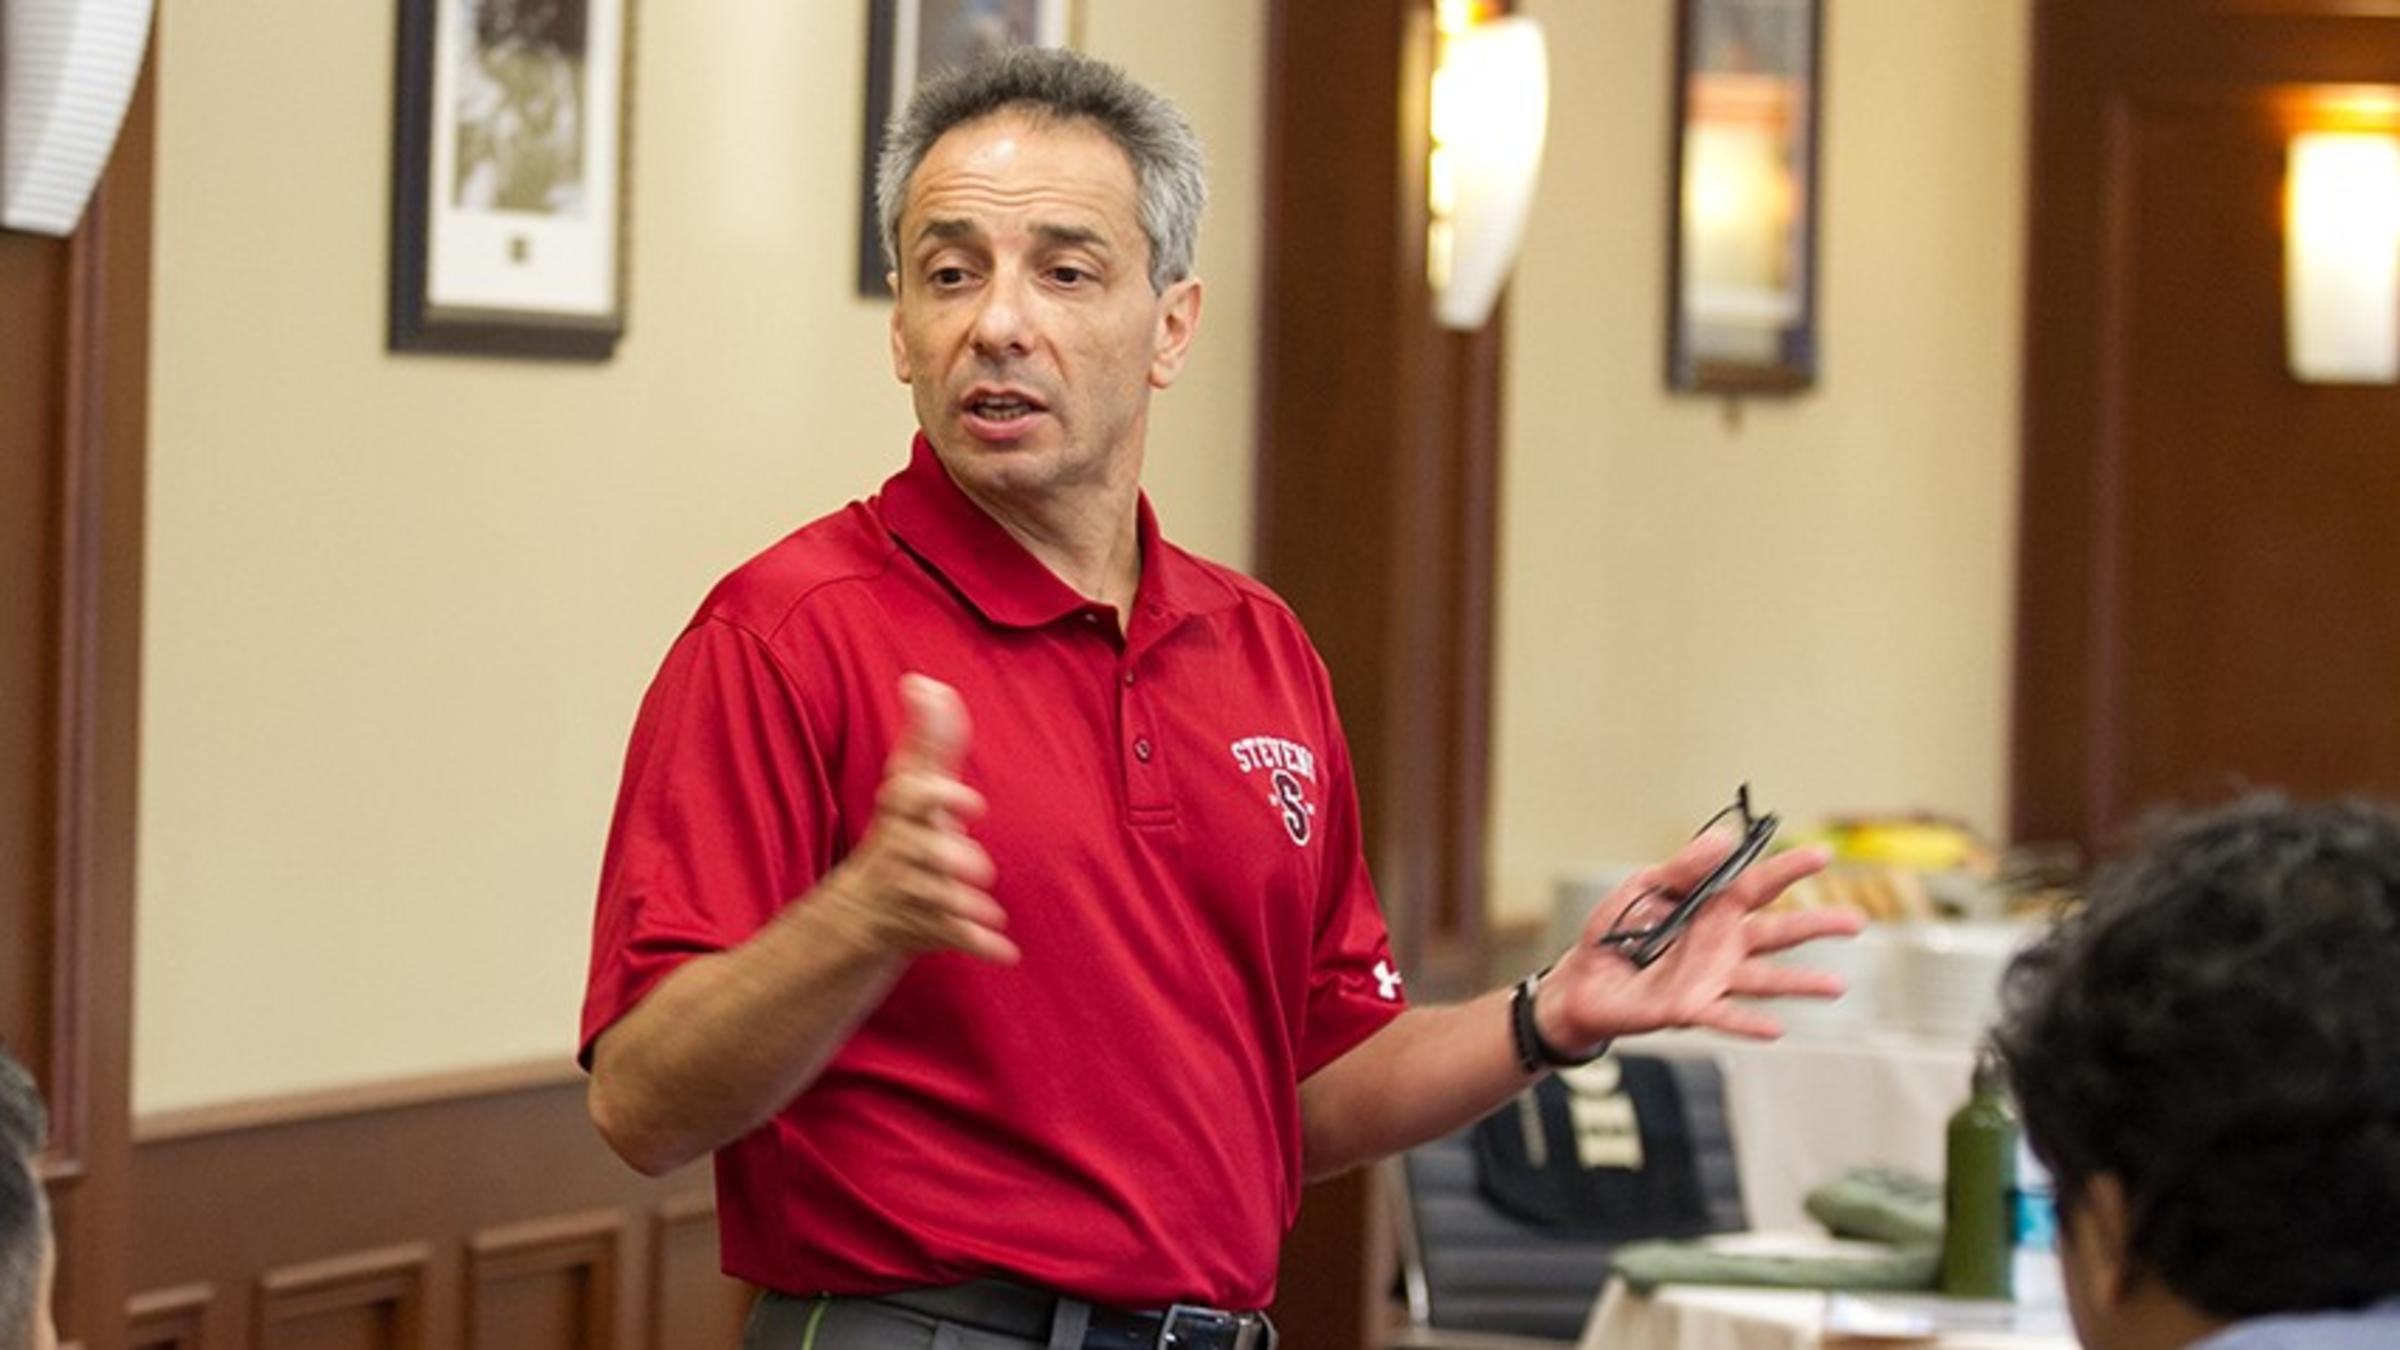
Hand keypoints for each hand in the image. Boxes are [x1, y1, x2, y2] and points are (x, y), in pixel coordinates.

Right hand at [820, 674, 1015, 962]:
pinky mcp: (921, 932)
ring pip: (939, 901)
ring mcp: (907, 896)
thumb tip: (924, 681)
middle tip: (979, 869)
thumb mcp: (908, 789)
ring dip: (968, 908)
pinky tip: (1006, 952)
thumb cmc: (900, 837)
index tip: (973, 804)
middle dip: (955, 862)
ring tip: (991, 913)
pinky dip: (979, 946)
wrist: (860, 914)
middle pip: (926, 854)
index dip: (942, 799)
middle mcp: (899, 855)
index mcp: (901, 817)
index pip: (912, 798)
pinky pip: (952, 940)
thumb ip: (927, 739)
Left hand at [1536, 829, 1861, 1048]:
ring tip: (1837, 985)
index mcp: (1715, 908)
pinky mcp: (1691, 1008)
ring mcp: (1712, 978)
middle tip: (1857, 922)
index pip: (1760, 885)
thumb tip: (1723, 837)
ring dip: (1800, 982)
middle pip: (1778, 933)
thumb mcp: (1645, 888)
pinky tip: (1777, 1028)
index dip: (1790, 869)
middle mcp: (1724, 944)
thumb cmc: (1617, 931)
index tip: (1823, 854)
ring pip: (1764, 979)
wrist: (1583, 979)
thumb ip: (1684, 868)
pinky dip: (1749, 1022)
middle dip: (1817, 926)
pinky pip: (1725, 1016)